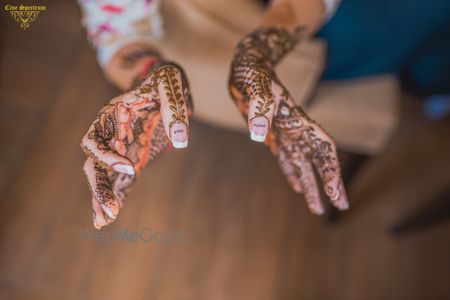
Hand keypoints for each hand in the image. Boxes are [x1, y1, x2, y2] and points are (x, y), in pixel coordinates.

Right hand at [81, 62, 192, 228]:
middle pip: (94, 163)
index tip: (129, 168)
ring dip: (102, 197)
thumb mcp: (171, 87)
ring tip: (103, 221)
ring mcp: (120, 148)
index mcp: (112, 114)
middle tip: (110, 211)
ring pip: (103, 176)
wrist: (166, 85)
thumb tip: (182, 140)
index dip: (107, 156)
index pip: (96, 140)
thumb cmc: (165, 82)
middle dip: (99, 187)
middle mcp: (111, 134)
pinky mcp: (132, 158)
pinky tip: (110, 217)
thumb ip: (175, 110)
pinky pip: (120, 179)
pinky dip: (116, 196)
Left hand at [229, 27, 347, 213]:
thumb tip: (257, 134)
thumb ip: (259, 108)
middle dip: (329, 183)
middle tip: (340, 206)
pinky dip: (291, 172)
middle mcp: (294, 130)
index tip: (337, 194)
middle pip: (318, 160)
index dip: (332, 170)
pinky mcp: (270, 134)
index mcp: (297, 120)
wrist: (246, 64)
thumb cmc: (253, 71)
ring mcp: (284, 133)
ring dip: (310, 184)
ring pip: (302, 164)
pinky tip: (295, 186)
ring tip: (316, 208)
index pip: (323, 148)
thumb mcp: (255, 85)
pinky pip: (284, 157)